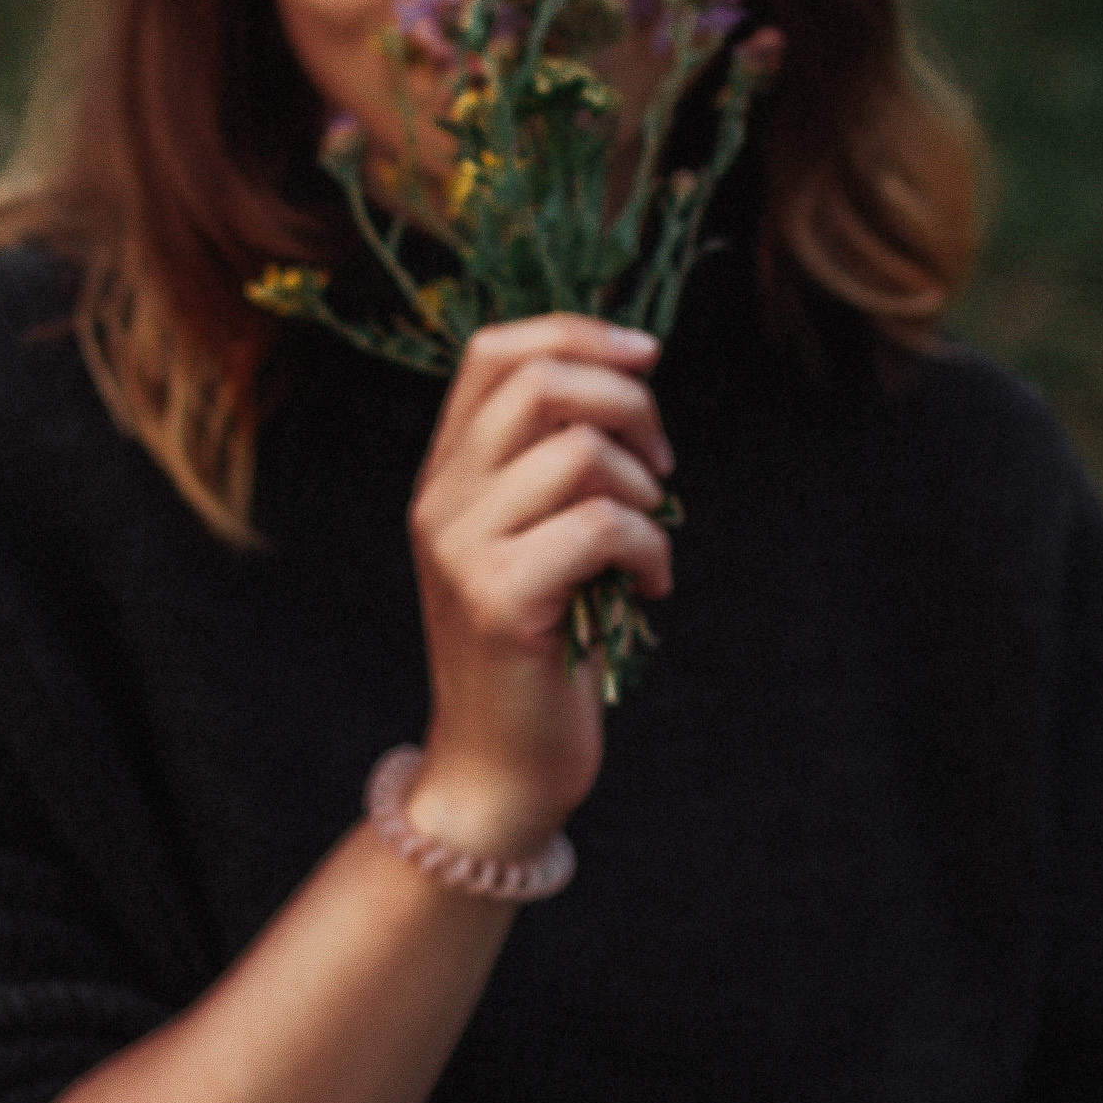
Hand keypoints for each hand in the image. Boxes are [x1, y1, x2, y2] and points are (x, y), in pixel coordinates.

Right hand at [406, 314, 673, 856]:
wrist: (498, 769)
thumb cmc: (539, 651)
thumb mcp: (535, 540)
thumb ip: (554, 466)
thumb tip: (630, 379)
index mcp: (445, 474)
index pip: (493, 351)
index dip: (577, 333)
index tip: (646, 356)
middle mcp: (440, 500)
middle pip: (537, 381)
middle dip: (628, 403)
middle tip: (662, 464)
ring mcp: (460, 548)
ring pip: (578, 452)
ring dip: (644, 489)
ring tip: (651, 537)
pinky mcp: (498, 599)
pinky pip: (601, 526)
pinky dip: (651, 547)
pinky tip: (651, 586)